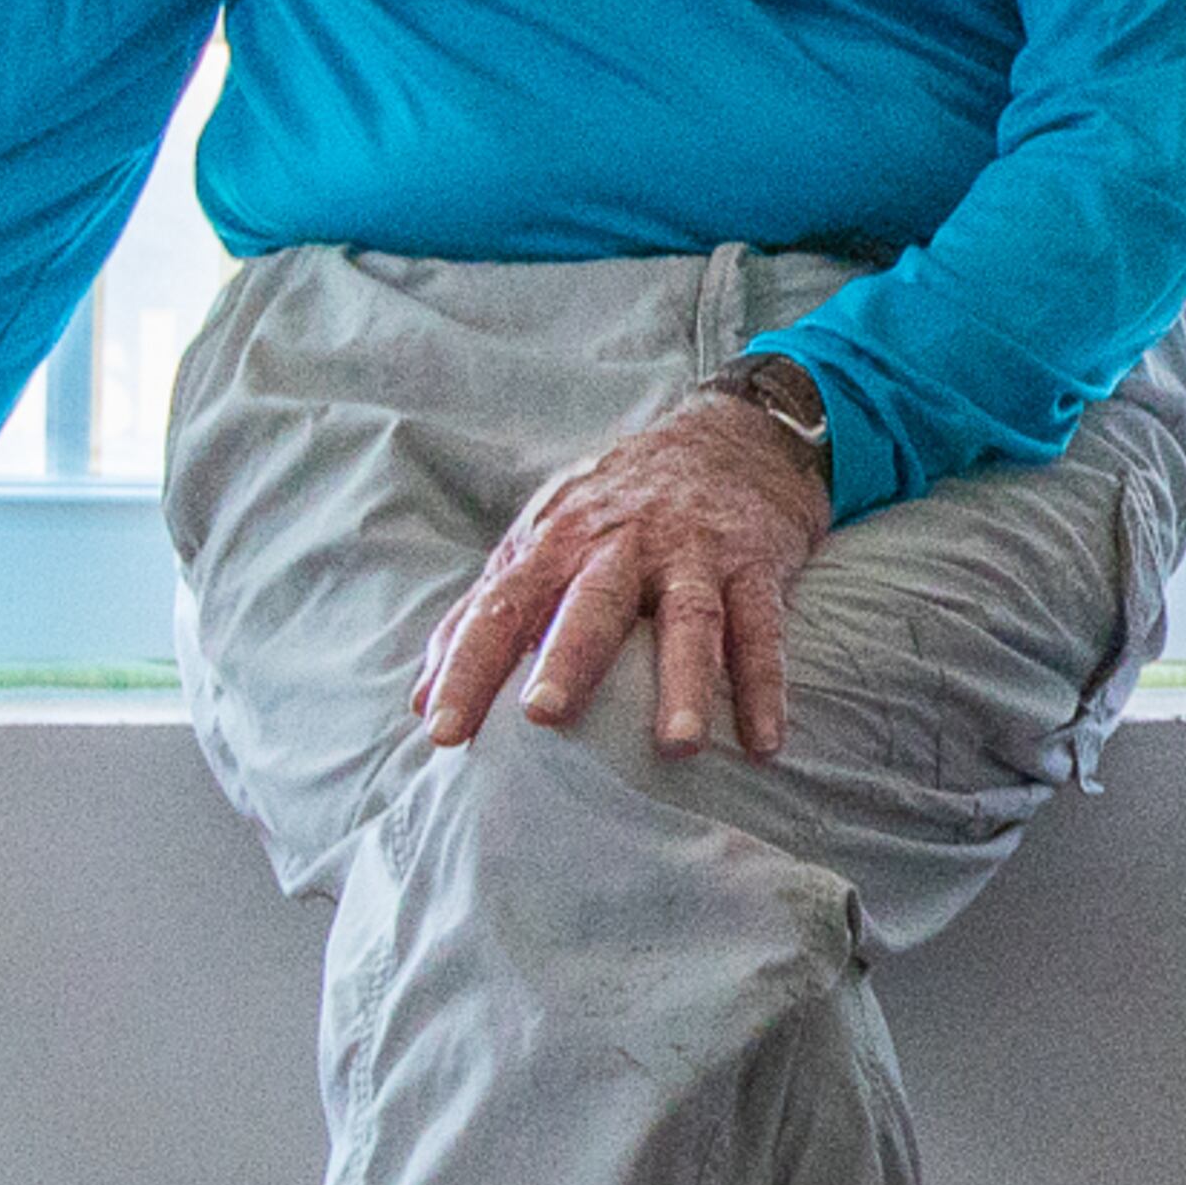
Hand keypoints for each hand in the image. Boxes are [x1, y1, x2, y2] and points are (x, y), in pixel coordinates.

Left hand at [418, 389, 832, 762]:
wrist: (728, 437)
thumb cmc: (617, 506)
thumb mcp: (544, 538)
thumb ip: (484, 614)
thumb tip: (421, 700)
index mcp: (558, 542)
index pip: (501, 607)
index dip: (467, 668)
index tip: (443, 731)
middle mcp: (622, 543)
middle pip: (591, 603)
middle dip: (567, 658)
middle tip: (543, 714)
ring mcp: (693, 552)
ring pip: (688, 616)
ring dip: (684, 682)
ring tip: (676, 746)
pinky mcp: (754, 564)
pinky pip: (762, 628)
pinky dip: (764, 685)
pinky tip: (763, 741)